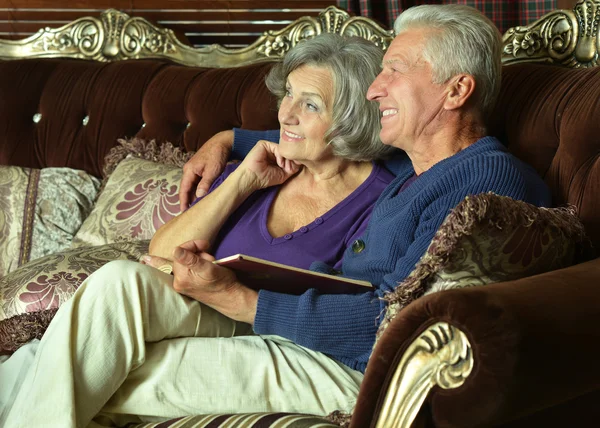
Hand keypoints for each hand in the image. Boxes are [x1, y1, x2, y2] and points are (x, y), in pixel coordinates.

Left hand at [143, 240, 257, 323]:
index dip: (191, 245)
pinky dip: (191, 262)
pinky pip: (185, 268)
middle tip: (208, 255)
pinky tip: (194, 262)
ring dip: (197, 258)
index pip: (178, 251)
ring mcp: (182, 284)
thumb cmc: (223, 283)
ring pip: (185, 261)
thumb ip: (191, 258)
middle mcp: (178, 282)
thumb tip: (176, 251)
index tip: (203, 247)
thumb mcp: (209, 267)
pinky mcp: (188, 285)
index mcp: (181, 278)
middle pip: (180, 256)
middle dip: (195, 252)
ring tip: (210, 263)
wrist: (232, 298)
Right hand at [179, 130, 233, 210]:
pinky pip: (196, 183)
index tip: (183, 213)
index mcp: (189, 170)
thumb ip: (205, 183)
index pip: (183, 189)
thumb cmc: (217, 154)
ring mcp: (194, 170)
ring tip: (195, 209)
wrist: (223, 142)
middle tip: (189, 214)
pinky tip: (201, 198)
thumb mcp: (212, 170)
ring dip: (193, 196)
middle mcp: (189, 170)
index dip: (183, 202)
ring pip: (191, 186)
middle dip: (187, 201)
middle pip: (186, 189)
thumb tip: (198, 196)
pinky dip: (197, 191)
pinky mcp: (200, 170)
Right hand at [235, 140, 299, 190]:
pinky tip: (279, 164)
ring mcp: (268, 147)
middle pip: (287, 151)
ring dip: (287, 159)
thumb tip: (301, 161)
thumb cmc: (265, 179)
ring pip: (283, 149)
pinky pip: (277, 147)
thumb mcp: (284, 174)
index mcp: (276, 157)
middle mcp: (272, 151)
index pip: (288, 155)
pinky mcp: (263, 144)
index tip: (292, 170)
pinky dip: (281, 156)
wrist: (252, 179)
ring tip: (284, 168)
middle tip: (289, 169)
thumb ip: (292, 167)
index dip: (293, 162)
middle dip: (291, 161)